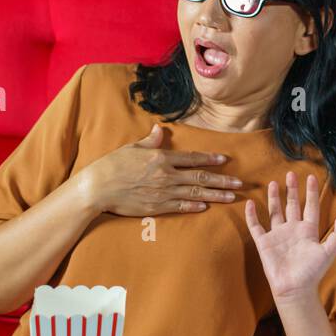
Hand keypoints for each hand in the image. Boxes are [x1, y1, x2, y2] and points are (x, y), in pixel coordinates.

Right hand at [78, 123, 242, 216]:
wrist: (96, 188)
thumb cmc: (112, 165)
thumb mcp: (132, 148)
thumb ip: (150, 141)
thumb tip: (159, 129)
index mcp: (161, 158)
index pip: (192, 158)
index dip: (210, 159)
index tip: (225, 160)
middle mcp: (166, 175)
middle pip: (200, 177)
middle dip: (222, 180)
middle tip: (239, 183)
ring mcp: (162, 192)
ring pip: (195, 192)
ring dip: (215, 195)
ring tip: (231, 197)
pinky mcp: (156, 206)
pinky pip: (180, 206)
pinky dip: (195, 205)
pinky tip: (207, 206)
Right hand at [245, 172, 335, 301]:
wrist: (295, 288)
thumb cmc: (313, 272)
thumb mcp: (329, 251)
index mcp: (309, 231)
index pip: (310, 207)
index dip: (311, 193)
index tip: (312, 177)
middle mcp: (293, 230)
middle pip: (292, 205)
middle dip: (292, 190)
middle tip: (291, 174)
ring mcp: (278, 236)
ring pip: (275, 212)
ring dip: (274, 198)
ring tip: (273, 183)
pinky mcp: (264, 243)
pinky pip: (256, 226)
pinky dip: (252, 215)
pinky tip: (250, 203)